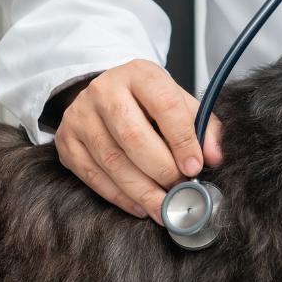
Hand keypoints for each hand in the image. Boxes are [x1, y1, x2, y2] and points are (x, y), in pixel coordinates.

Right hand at [54, 59, 222, 223]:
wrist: (104, 95)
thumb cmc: (147, 103)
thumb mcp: (178, 103)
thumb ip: (202, 127)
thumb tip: (214, 158)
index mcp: (139, 74)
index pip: (165, 105)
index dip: (182, 140)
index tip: (195, 167)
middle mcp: (104, 90)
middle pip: (133, 137)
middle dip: (162, 170)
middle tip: (181, 190)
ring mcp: (81, 116)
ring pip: (112, 161)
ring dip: (143, 191)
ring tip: (165, 206)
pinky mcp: (67, 141)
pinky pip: (93, 176)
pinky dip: (120, 197)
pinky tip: (140, 205)